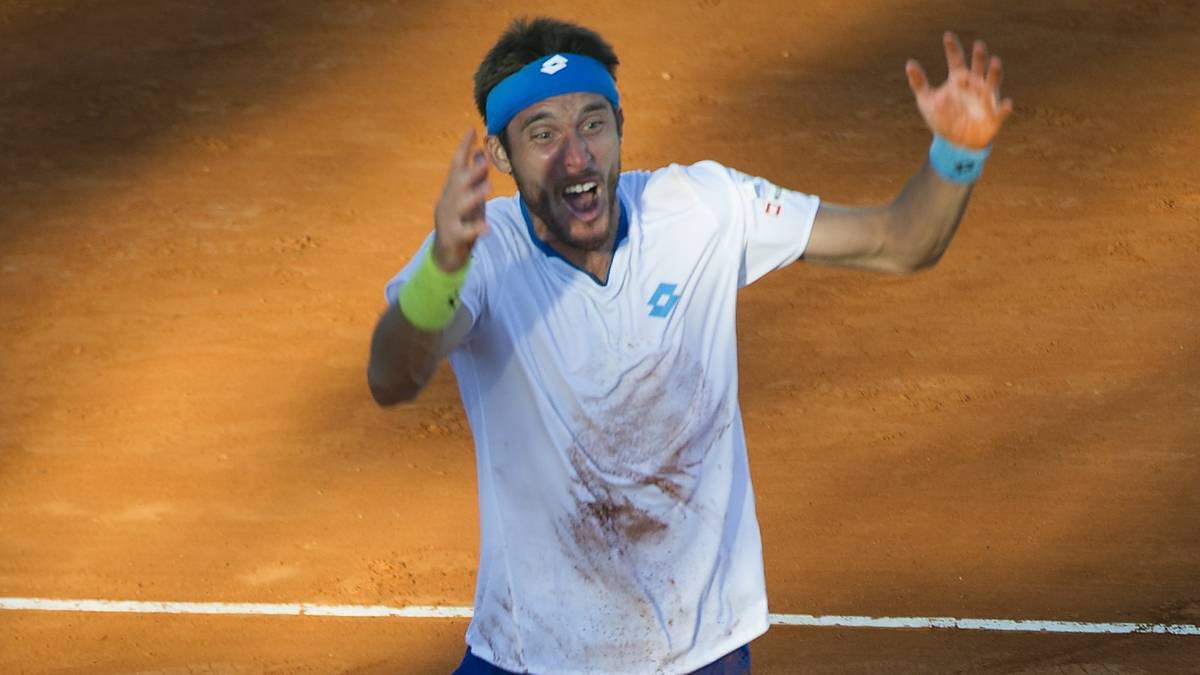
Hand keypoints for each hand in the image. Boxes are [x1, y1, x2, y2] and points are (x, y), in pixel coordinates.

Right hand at [432, 129, 490, 271]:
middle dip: (471, 171)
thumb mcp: (468, 198)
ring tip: (489, 188)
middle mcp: (448, 201)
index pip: (457, 165)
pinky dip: (476, 230)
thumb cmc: (460, 222)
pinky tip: (488, 228)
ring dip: (475, 195)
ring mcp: (449, 219)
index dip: (463, 148)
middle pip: (458, 183)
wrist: (445, 256)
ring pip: (461, 205)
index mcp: (452, 190)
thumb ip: (473, 178)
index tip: (472, 130)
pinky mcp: (453, 237)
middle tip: (485, 161)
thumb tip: (481, 153)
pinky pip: (465, 233)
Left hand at [906, 31, 1013, 149]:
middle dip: (978, 57)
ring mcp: (985, 99)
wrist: (955, 142)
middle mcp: (974, 85)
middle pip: (978, 66)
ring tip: (995, 62)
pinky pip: (1001, 111)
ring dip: (994, 72)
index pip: (956, 60)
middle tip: (977, 45)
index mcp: (959, 79)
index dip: (952, 48)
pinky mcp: (993, 116)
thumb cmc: (942, 118)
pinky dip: (1004, 108)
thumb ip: (919, 83)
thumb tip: (909, 64)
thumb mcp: (926, 101)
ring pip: (993, 82)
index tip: (947, 36)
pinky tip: (1006, 103)